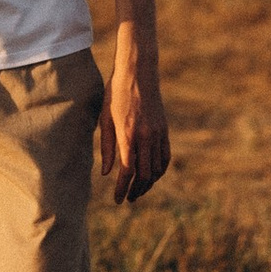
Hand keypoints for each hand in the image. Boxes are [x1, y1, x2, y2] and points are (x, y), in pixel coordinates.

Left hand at [97, 59, 170, 203]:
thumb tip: (106, 173)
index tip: (118, 199)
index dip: (122, 189)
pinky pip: (165, 157)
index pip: (127, 171)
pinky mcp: (164, 129)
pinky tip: (152, 176)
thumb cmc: (116, 92)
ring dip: (148, 183)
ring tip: (138, 190)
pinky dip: (159, 170)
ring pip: (156, 169)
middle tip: (128, 198)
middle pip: (144, 174)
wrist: (138, 71)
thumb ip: (106, 146)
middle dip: (136, 190)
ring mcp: (157, 133)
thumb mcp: (105, 117)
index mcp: (128, 134)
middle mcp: (145, 136)